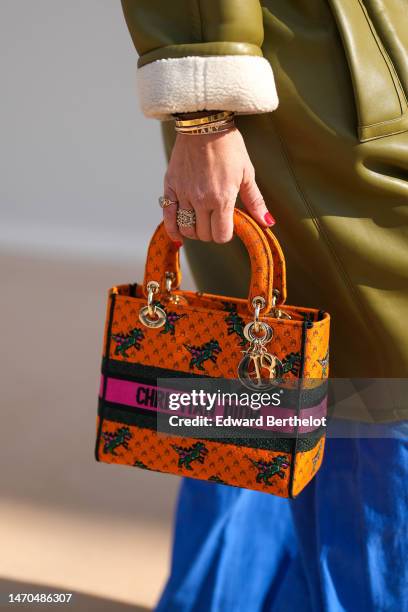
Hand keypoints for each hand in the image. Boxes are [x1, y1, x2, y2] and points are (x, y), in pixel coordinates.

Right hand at [163, 127, 274, 244]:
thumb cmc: (230, 147)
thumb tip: (267, 223)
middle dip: (211, 232)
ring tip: (201, 222)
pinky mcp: (170, 187)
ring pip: (187, 228)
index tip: (228, 225)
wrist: (205, 124)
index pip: (221, 235)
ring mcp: (184, 194)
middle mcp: (201, 200)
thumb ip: (255, 202)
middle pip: (204, 234)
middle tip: (216, 220)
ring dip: (195, 231)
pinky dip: (173, 230)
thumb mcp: (247, 174)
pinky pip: (168, 217)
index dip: (226, 234)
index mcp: (222, 198)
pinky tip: (179, 236)